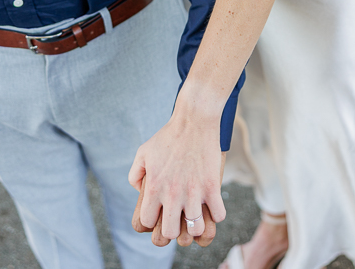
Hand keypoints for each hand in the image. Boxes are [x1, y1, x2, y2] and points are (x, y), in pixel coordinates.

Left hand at [129, 116, 225, 243]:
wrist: (194, 120)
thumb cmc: (168, 136)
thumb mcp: (143, 152)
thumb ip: (135, 174)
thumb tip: (138, 191)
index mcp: (153, 187)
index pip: (147, 222)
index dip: (153, 218)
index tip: (160, 210)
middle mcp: (172, 194)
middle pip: (170, 233)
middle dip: (174, 227)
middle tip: (179, 215)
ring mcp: (193, 192)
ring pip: (196, 230)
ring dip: (196, 224)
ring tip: (196, 212)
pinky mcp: (212, 187)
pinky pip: (218, 215)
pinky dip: (216, 213)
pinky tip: (212, 202)